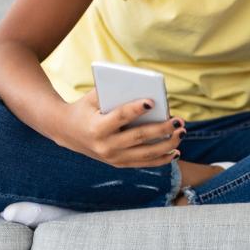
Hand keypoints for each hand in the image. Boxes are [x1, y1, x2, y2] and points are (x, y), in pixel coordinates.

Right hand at [52, 87, 186, 167]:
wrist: (67, 131)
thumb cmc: (85, 108)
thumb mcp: (92, 97)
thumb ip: (113, 91)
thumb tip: (142, 86)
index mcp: (97, 127)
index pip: (120, 117)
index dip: (135, 109)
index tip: (152, 101)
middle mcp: (105, 146)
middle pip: (138, 137)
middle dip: (161, 129)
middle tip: (178, 121)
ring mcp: (112, 158)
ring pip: (145, 153)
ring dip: (167, 145)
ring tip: (182, 133)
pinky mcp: (118, 164)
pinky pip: (143, 163)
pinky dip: (161, 159)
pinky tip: (176, 152)